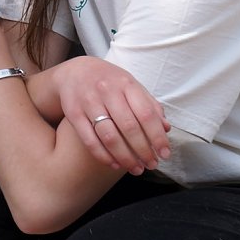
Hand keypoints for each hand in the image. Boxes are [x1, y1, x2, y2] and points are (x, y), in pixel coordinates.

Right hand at [56, 56, 170, 174]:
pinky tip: (114, 164)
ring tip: (136, 168)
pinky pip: (89, 140)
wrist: (73, 71)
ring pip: (109, 136)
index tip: (165, 154)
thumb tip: (165, 128)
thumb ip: (149, 105)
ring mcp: (88, 102)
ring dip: (125, 157)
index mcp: (126, 84)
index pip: (146, 114)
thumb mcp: (131, 85)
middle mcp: (107, 91)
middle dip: (143, 151)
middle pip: (129, 127)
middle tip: (151, 165)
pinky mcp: (73, 113)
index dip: (157, 137)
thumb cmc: (109, 81)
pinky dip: (103, 156)